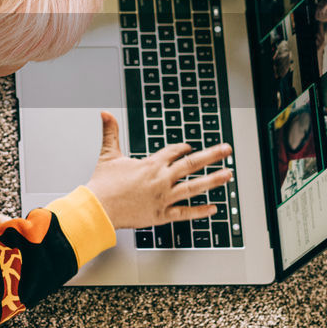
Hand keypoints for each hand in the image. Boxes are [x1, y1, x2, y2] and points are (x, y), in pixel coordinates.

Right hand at [85, 112, 230, 228]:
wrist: (98, 209)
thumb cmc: (102, 184)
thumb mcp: (108, 154)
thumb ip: (110, 133)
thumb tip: (105, 113)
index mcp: (151, 164)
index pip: (173, 152)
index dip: (182, 148)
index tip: (190, 147)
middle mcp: (162, 179)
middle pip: (192, 164)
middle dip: (212, 155)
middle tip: (226, 150)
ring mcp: (164, 197)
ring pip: (194, 187)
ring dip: (213, 180)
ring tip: (228, 175)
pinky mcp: (162, 214)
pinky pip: (185, 213)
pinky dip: (200, 211)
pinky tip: (213, 208)